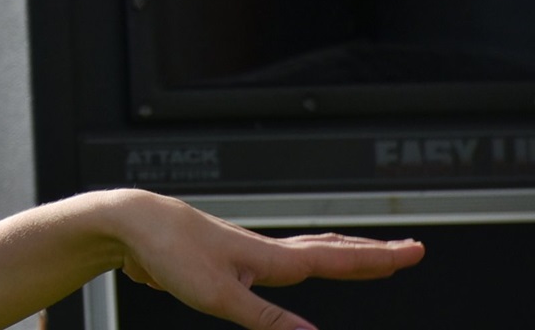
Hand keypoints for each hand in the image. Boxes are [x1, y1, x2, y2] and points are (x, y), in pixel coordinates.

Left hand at [112, 190, 423, 329]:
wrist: (129, 223)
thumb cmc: (170, 250)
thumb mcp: (220, 296)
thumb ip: (268, 320)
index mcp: (269, 257)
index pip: (336, 260)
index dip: (376, 259)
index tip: (414, 251)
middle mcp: (262, 251)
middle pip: (327, 251)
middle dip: (368, 254)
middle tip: (406, 250)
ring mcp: (243, 253)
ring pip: (301, 252)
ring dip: (336, 252)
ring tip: (360, 252)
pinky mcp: (223, 260)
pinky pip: (272, 263)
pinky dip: (296, 259)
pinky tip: (286, 263)